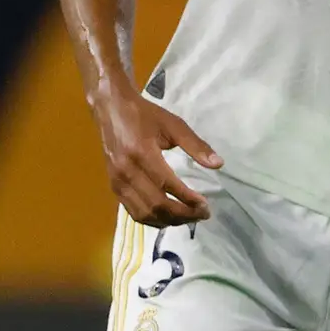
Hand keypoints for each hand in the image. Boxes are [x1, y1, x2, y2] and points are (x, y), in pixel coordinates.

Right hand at [91, 89, 219, 226]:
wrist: (111, 109)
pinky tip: (169, 217)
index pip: (167, 185)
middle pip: (156, 204)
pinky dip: (152, 219)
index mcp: (141, 153)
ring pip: (143, 213)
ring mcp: (117, 181)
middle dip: (182, 214)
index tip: (206, 205)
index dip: (187, 199)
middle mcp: (126, 171)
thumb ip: (196, 145)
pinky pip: (132, 211)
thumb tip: (218, 164)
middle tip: (203, 214)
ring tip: (189, 217)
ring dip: (169, 220)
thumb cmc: (145, 115)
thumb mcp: (174, 125)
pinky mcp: (113, 186)